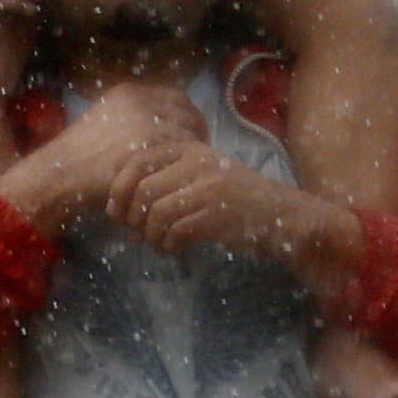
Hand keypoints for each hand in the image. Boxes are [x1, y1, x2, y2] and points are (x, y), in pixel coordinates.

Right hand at [0, 80, 205, 233]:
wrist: (59, 175)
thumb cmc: (77, 156)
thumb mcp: (102, 121)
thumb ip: (130, 117)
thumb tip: (160, 121)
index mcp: (130, 93)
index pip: (177, 98)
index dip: (189, 115)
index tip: (191, 132)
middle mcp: (141, 102)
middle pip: (188, 114)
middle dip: (196, 133)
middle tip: (197, 153)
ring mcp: (146, 123)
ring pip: (188, 135)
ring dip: (193, 151)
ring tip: (188, 169)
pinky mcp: (149, 148)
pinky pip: (182, 154)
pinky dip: (185, 166)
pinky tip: (181, 177)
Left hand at [109, 138, 328, 260]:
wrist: (281, 216)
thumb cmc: (234, 200)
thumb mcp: (200, 179)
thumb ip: (162, 188)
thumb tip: (120, 216)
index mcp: (191, 149)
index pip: (138, 160)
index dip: (119, 189)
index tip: (116, 211)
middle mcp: (199, 163)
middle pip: (144, 190)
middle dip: (133, 218)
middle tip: (136, 234)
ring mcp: (210, 188)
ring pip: (157, 213)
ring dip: (151, 235)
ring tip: (159, 243)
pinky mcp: (219, 215)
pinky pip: (176, 232)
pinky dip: (168, 245)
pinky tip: (175, 248)